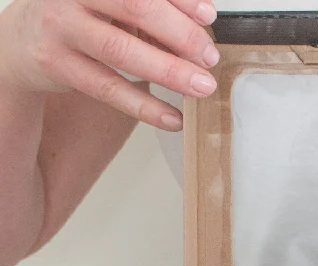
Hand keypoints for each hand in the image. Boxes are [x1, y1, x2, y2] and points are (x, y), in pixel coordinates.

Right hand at [0, 0, 219, 129]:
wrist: (24, 38)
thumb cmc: (83, 15)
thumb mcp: (115, 3)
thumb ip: (155, 9)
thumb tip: (203, 22)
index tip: (209, 16)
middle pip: (136, 7)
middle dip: (180, 34)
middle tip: (209, 57)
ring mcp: (60, 26)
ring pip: (121, 50)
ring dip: (169, 71)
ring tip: (202, 86)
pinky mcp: (57, 64)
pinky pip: (109, 89)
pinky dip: (145, 106)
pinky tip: (173, 117)